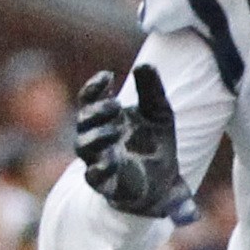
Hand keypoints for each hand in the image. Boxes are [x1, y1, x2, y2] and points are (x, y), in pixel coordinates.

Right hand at [74, 67, 195, 223]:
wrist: (166, 181)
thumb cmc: (155, 142)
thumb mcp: (159, 113)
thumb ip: (152, 90)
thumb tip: (145, 65)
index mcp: (105, 118)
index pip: (88, 98)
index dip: (94, 86)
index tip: (109, 76)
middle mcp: (96, 138)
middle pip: (83, 120)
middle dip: (96, 111)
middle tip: (116, 105)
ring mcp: (98, 160)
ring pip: (83, 146)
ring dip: (97, 136)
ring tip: (116, 130)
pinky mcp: (106, 184)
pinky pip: (93, 176)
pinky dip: (99, 168)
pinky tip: (112, 160)